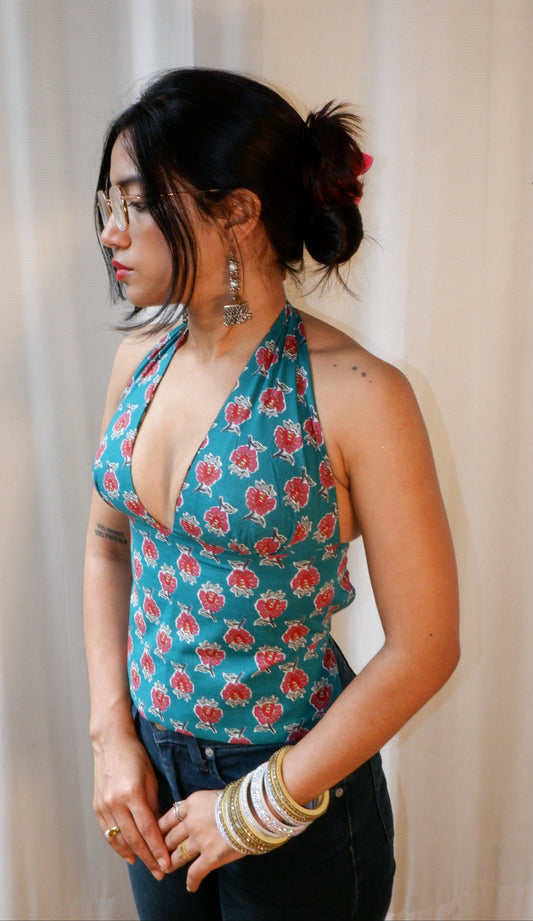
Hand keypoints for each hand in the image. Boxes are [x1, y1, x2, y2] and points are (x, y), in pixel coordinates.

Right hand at [93, 730, 170, 878]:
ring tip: (148, 867)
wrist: (111, 743)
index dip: (157, 849)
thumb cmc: (136, 757)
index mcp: (133, 794)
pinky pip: (108, 832)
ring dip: (134, 855)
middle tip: (160, 872)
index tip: (166, 863)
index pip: (148, 829)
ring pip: (120, 839)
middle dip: (148, 858)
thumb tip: (161, 829)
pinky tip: (129, 855)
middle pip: (134, 838)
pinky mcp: (97, 806)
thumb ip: (154, 805)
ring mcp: (104, 805)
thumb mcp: (151, 779)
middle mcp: (116, 802)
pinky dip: (118, 846)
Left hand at [159, 790, 242, 891]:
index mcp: (191, 803)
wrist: (255, 809)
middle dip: (164, 848)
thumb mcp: (215, 794)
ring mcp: (199, 840)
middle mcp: (191, 822)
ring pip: (178, 856)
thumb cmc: (240, 799)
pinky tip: (190, 887)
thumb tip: (201, 812)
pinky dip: (191, 882)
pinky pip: (195, 873)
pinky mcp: (210, 857)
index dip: (161, 829)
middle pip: (170, 838)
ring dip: (172, 864)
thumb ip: (203, 805)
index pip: (168, 818)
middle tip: (161, 854)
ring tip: (168, 869)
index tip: (158, 835)